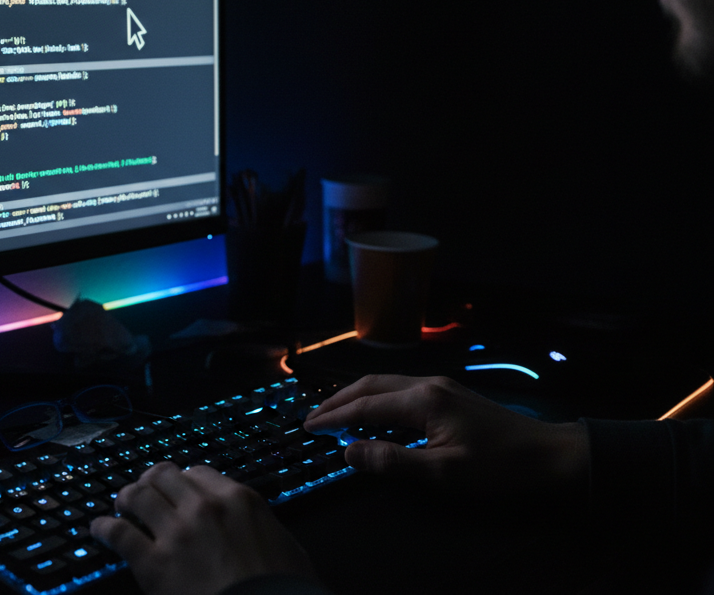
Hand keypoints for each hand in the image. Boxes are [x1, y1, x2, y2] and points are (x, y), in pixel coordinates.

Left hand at [90, 462, 317, 594]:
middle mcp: (203, 508)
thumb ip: (260, 528)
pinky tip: (99, 529)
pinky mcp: (154, 564)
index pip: (198, 473)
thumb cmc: (283, 592)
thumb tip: (253, 527)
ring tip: (121, 505)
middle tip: (145, 490)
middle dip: (151, 481)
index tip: (178, 488)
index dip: (184, 481)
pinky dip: (104, 528)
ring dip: (126, 498)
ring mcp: (176, 534)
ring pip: (137, 496)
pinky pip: (119, 534)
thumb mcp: (285, 549)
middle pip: (163, 476)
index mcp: (238, 500)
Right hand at [304, 374, 588, 494]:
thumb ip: (392, 461)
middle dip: (338, 401)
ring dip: (357, 397)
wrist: (550, 456)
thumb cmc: (498, 468)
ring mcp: (441, 386)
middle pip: (370, 385)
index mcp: (422, 400)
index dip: (333, 418)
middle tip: (313, 419)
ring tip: (335, 415)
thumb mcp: (443, 473)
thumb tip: (348, 452)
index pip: (365, 406)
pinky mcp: (450, 394)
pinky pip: (400, 389)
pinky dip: (377, 399)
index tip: (308, 428)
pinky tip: (375, 415)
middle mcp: (427, 384)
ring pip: (385, 384)